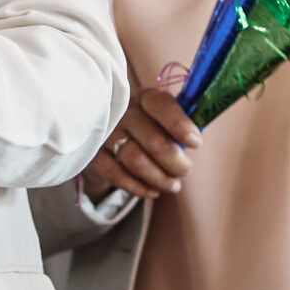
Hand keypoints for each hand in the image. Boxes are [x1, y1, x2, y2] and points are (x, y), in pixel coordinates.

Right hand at [82, 87, 202, 200]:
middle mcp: (121, 111)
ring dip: (160, 178)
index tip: (196, 143)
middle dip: (175, 162)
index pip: (160, 104)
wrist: (106, 136)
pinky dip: (138, 187)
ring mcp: (104, 133)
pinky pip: (116, 175)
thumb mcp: (161, 118)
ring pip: (136, 160)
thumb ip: (180, 124)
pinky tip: (153, 191)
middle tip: (184, 171)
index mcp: (143, 97)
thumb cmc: (146, 127)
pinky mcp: (93, 154)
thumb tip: (196, 139)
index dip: (180, 125)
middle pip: (153, 140)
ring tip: (174, 185)